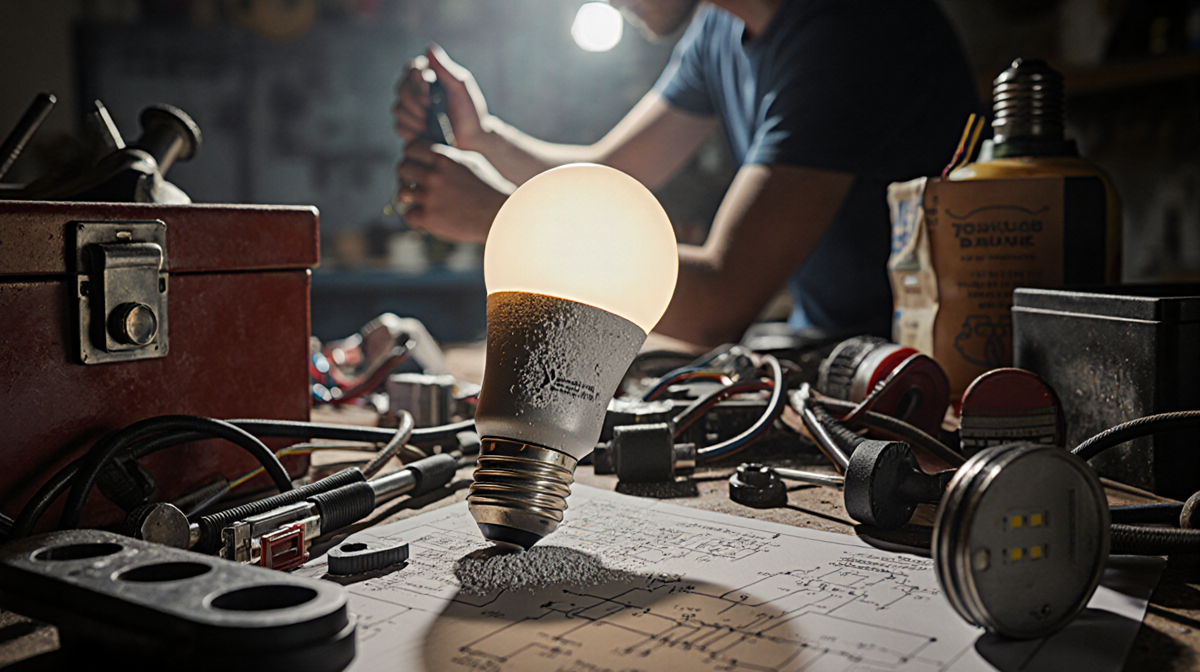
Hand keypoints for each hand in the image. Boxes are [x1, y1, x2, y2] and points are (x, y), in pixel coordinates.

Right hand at [391, 44, 490, 150]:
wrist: (473, 139)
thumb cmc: (470, 110)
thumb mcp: (460, 86)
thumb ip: (445, 68)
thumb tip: (429, 47)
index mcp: (430, 78)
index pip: (411, 69)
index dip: (415, 78)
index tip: (428, 87)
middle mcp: (418, 92)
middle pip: (401, 88)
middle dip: (413, 99)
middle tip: (428, 106)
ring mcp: (413, 111)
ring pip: (398, 108)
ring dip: (413, 115)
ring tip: (429, 122)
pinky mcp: (411, 129)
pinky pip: (399, 126)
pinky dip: (410, 129)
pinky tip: (424, 131)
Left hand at [395, 141, 512, 243]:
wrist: (500, 214)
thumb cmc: (490, 188)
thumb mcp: (473, 162)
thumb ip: (451, 155)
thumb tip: (436, 151)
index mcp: (444, 158)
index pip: (410, 148)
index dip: (411, 156)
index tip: (417, 166)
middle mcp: (435, 175)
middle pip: (402, 168)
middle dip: (407, 176)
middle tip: (415, 184)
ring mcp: (431, 196)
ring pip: (402, 192)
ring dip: (409, 197)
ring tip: (421, 202)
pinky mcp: (430, 217)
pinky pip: (408, 215)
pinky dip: (415, 217)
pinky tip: (426, 218)